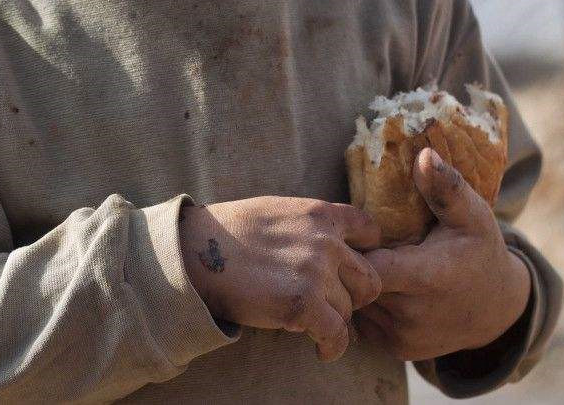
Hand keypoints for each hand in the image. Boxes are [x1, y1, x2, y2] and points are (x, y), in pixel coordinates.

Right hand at [179, 197, 383, 361]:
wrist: (194, 250)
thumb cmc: (225, 232)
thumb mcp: (275, 211)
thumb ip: (307, 225)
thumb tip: (324, 244)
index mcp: (319, 213)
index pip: (369, 231)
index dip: (365, 253)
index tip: (350, 271)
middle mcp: (325, 240)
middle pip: (368, 277)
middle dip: (354, 295)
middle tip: (334, 306)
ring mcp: (316, 271)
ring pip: (348, 309)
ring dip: (334, 321)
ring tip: (316, 327)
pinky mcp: (302, 303)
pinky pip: (336, 334)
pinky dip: (332, 347)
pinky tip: (321, 351)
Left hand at [356, 149, 530, 361]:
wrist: (497, 308)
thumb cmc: (479, 252)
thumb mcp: (471, 215)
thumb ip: (445, 188)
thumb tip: (424, 154)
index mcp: (426, 278)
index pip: (366, 265)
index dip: (353, 246)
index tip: (357, 230)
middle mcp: (411, 315)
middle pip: (354, 284)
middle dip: (348, 262)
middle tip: (348, 241)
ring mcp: (401, 337)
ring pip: (354, 304)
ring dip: (353, 283)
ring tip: (360, 260)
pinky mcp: (395, 350)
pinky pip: (362, 322)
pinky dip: (363, 303)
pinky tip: (372, 283)